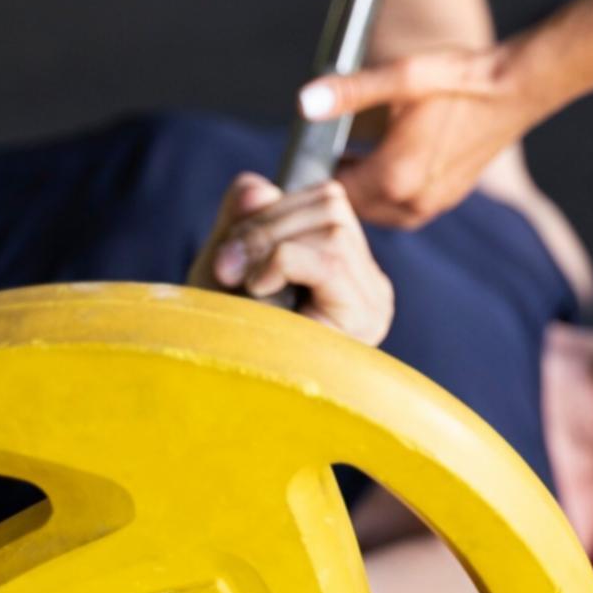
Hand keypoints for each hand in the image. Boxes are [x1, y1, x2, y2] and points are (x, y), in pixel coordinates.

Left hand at [188, 173, 394, 343]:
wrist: (219, 408)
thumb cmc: (221, 346)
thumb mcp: (222, 270)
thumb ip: (239, 222)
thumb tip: (256, 184)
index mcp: (343, 270)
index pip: (325, 201)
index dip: (270, 210)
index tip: (226, 257)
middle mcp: (368, 284)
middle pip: (330, 204)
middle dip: (266, 224)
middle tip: (226, 269)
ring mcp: (372, 300)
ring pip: (332, 224)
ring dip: (270, 244)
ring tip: (244, 287)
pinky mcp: (364, 317)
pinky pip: (327, 257)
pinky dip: (282, 260)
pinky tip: (260, 291)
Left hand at [298, 44, 546, 227]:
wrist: (517, 89)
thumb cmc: (461, 79)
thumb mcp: (402, 76)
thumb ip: (350, 92)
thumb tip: (304, 102)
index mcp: (396, 176)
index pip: (332, 194)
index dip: (312, 178)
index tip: (300, 156)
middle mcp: (414, 201)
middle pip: (352, 209)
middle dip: (335, 187)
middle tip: (318, 155)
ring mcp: (434, 204)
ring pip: (377, 212)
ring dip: (361, 192)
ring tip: (348, 159)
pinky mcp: (447, 198)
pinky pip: (402, 210)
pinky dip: (385, 194)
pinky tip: (381, 163)